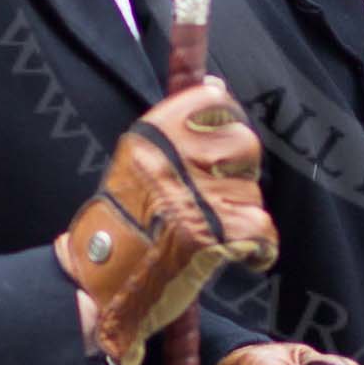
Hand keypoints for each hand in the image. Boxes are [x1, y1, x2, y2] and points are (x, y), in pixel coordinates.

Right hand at [55, 78, 277, 364]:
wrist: (100, 280)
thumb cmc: (120, 221)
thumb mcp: (138, 158)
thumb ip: (179, 125)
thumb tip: (218, 84)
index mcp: (156, 132)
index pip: (216, 100)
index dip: (225, 121)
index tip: (218, 143)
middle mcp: (179, 156)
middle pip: (244, 144)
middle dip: (237, 172)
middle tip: (211, 198)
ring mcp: (201, 194)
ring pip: (252, 191)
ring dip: (240, 212)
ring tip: (207, 230)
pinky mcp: (219, 233)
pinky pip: (263, 230)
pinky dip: (258, 248)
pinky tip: (238, 255)